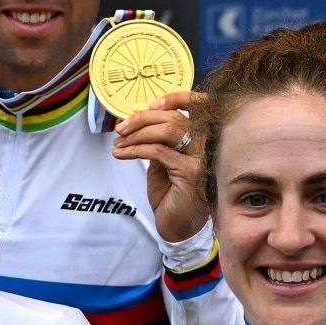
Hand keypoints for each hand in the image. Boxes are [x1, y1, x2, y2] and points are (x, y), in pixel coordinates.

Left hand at [113, 90, 210, 242]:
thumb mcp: (163, 160)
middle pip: (175, 117)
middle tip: (120, 129)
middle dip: (142, 119)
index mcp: (203, 138)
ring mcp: (200, 158)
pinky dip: (135, 150)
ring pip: (168, 131)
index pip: (197, 106)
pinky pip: (158, 152)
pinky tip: (122, 155)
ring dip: (137, 134)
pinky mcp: (189, 173)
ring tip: (119, 144)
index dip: (174, 99)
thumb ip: (159, 138)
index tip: (149, 105)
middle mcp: (207, 145)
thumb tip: (140, 117)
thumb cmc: (171, 194)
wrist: (177, 225)